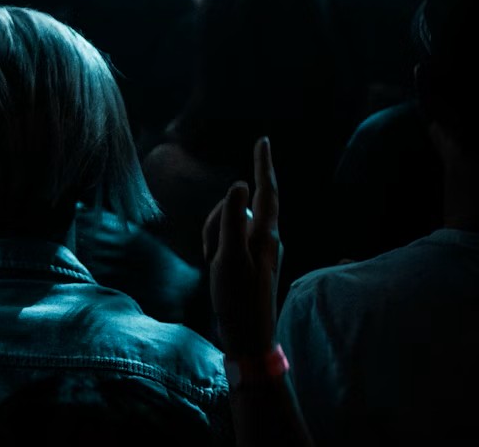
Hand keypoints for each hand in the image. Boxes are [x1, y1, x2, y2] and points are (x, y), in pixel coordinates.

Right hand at [202, 137, 282, 357]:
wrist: (249, 338)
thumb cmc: (237, 298)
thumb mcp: (229, 257)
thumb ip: (231, 219)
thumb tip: (239, 185)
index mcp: (266, 235)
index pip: (266, 191)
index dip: (263, 165)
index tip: (263, 140)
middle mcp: (267, 239)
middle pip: (238, 210)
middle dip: (217, 221)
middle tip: (211, 252)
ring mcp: (260, 251)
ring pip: (229, 226)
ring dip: (214, 238)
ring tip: (214, 265)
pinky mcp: (251, 262)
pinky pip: (228, 242)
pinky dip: (216, 249)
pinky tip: (215, 270)